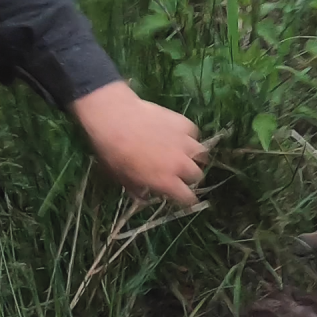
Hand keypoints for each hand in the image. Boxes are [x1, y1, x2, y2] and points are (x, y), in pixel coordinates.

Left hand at [74, 81, 206, 205]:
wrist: (115, 118)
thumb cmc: (113, 152)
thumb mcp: (122, 178)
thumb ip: (137, 190)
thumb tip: (144, 195)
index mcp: (166, 181)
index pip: (188, 198)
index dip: (186, 199)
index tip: (182, 196)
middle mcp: (180, 164)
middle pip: (197, 176)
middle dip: (190, 177)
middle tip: (180, 172)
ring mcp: (185, 142)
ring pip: (202, 154)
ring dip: (195, 157)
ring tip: (185, 154)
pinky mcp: (184, 123)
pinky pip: (194, 133)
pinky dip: (189, 136)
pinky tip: (179, 135)